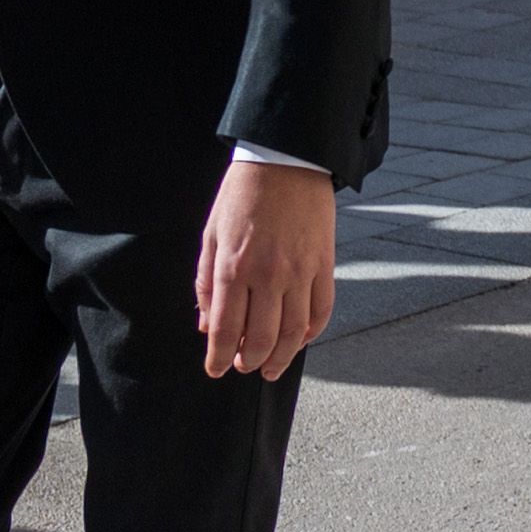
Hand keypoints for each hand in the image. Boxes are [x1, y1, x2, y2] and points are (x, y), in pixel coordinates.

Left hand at [199, 159, 335, 379]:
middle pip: (262, 339)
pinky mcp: (324, 264)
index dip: (218, 358)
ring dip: (282, 358)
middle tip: (243, 367)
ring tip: (270, 367)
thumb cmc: (241, 196)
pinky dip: (312, 333)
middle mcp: (268, 275)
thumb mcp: (211, 236)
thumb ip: (206, 284)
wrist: (285, 161)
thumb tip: (207, 326)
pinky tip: (300, 340)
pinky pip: (321, 310)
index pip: (226, 329)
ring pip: (295, 333)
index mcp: (234, 267)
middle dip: (249, 362)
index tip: (215, 370)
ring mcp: (300, 271)